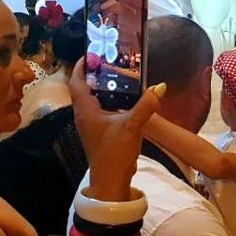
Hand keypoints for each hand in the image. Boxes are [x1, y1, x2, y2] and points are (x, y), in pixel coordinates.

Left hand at [69, 58, 163, 200]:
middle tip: (110, 60)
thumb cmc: (114, 152)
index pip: (76, 81)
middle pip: (84, 88)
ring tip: (119, 75)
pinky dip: (110, 100)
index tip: (91, 53)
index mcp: (85, 110)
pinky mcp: (99, 132)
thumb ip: (145, 106)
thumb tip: (159, 87)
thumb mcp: (132, 126)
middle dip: (94, 74)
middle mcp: (84, 115)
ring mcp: (91, 125)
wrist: (111, 181)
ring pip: (93, 99)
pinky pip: (101, 110)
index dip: (80, 66)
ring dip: (103, 87)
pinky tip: (125, 99)